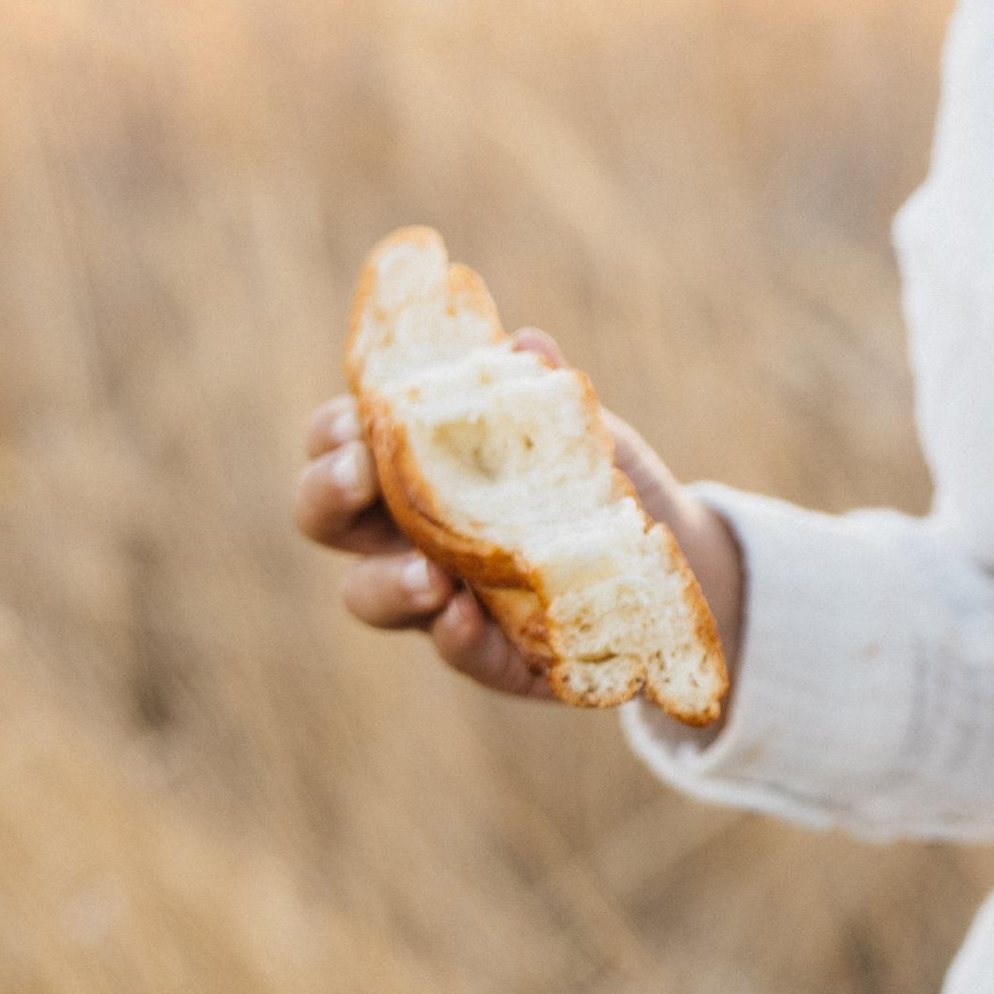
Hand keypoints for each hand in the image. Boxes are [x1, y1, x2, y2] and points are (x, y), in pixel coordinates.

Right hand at [290, 329, 744, 703]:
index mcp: (409, 464)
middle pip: (324, 518)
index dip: (332, 433)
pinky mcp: (488, 650)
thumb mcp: (576, 428)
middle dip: (329, 495)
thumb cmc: (592, 474)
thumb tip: (527, 343)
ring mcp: (436, 595)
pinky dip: (456, 637)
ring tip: (428, 575)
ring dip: (388, 582)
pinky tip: (466, 617)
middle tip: (361, 477)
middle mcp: (402, 531)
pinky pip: (457, 650)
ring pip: (370, 595)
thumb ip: (544, 395)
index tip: (358, 420)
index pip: (338, 442)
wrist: (670, 548)